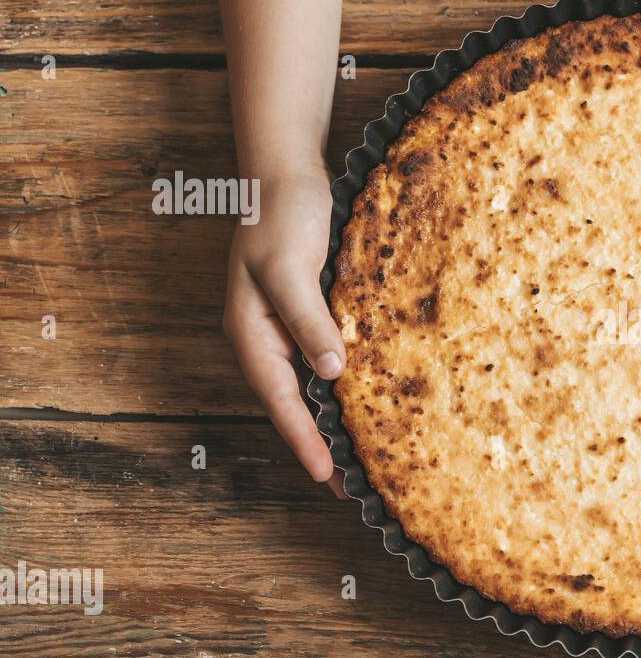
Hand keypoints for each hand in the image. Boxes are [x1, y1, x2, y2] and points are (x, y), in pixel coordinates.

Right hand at [223, 163, 346, 496]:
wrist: (289, 171)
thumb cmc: (283, 214)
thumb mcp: (290, 268)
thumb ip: (309, 319)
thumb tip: (331, 373)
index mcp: (252, 333)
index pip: (280, 400)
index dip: (303, 440)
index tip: (328, 478)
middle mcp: (269, 337)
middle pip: (293, 402)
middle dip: (318, 442)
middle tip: (350, 486)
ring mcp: (291, 326)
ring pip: (312, 384)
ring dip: (333, 418)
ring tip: (363, 455)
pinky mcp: (314, 311)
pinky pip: (329, 357)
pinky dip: (346, 383)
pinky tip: (371, 398)